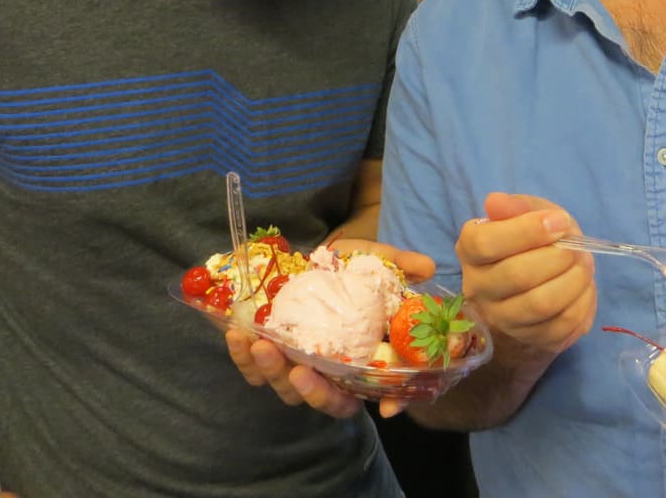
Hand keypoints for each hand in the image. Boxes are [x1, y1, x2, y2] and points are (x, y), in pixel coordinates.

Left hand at [224, 239, 434, 419]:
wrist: (317, 255)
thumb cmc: (354, 267)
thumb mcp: (380, 262)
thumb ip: (402, 265)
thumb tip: (428, 267)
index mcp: (364, 359)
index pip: (387, 390)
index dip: (389, 406)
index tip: (385, 409)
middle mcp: (331, 370)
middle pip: (324, 399)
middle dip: (312, 391)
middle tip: (301, 370)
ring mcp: (297, 363)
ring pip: (284, 386)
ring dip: (270, 371)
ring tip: (260, 346)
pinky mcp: (268, 350)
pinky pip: (252, 367)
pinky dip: (242, 356)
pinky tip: (237, 334)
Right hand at [455, 192, 596, 356]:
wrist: (539, 280)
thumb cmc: (531, 240)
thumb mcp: (525, 213)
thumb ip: (515, 206)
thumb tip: (495, 202)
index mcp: (470, 251)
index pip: (486, 244)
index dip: (527, 231)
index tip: (559, 221)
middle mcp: (478, 288)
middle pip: (517, 276)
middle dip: (558, 256)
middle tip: (577, 246)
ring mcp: (502, 319)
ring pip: (540, 304)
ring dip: (574, 280)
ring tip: (584, 264)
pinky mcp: (531, 338)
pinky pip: (562, 325)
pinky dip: (582, 302)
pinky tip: (584, 286)